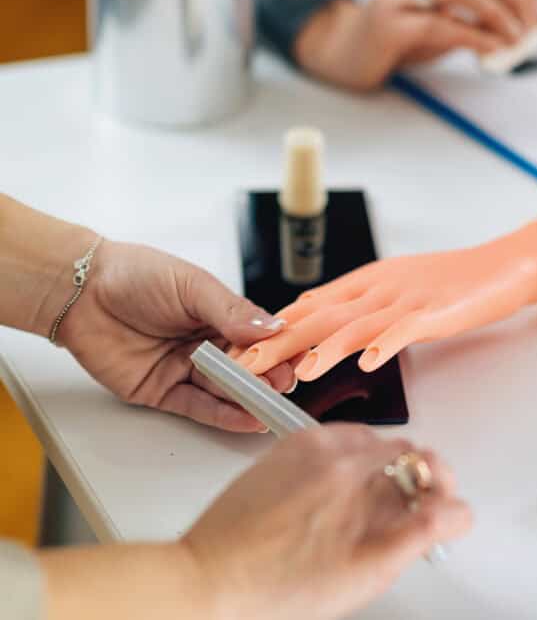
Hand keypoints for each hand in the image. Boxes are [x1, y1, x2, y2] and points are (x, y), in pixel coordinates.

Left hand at [59, 238, 296, 431]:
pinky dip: (225, 416)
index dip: (280, 349)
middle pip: (248, 368)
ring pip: (226, 390)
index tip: (298, 358)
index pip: (261, 338)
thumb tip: (272, 327)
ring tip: (270, 405)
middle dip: (268, 378)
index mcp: (221, 315)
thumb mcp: (192, 285)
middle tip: (283, 385)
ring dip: (250, 399)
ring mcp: (187, 369)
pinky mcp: (164, 392)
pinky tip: (249, 419)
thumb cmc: (134, 275)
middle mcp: (208, 344)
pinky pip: (200, 408)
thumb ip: (232, 311)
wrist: (79, 291)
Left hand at [182, 425, 470, 619]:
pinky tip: (338, 491)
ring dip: (384, 467)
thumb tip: (453, 513)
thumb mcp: (365, 574)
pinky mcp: (293, 444)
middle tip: (410, 511)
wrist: (212, 579)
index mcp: (364, 487)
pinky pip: (340, 436)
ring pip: (375, 443)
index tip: (445, 511)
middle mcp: (342, 457)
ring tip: (368, 504)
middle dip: (418, 480)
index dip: (446, 495)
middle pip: (407, 454)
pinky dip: (351, 457)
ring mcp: (316, 447)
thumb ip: (418, 534)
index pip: (433, 471)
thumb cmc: (276, 587)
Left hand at [235, 221, 536, 380]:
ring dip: (325, 348)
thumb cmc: (452, 281)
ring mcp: (408, 299)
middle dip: (280, 342)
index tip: (240, 350)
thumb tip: (314, 319)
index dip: (271, 329)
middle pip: (322, 316)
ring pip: (358, 323)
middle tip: (245, 366)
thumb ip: (357, 303)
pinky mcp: (437, 312)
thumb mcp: (395, 287)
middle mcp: (379, 287)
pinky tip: (366, 363)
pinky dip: (385, 345)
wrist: (501, 265)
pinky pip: (406, 330)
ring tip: (297, 371)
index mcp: (366, 281)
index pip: (309, 305)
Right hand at [296, 0, 536, 90]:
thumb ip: (477, 18)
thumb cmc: (402, 37)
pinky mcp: (388, 22)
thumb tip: (520, 27)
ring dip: (493, 13)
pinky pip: (438, 23)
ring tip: (512, 39)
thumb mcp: (446, 21)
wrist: (350, 54)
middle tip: (531, 28)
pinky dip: (471, 36)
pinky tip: (488, 49)